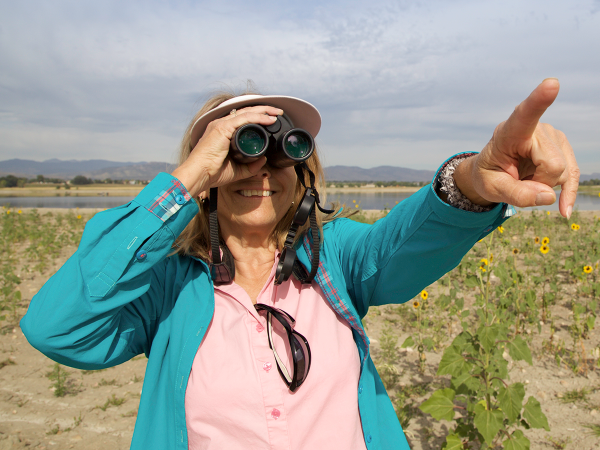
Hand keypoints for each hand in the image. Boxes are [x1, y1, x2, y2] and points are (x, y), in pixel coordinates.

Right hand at [172, 105, 282, 197]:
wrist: (199, 175)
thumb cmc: (212, 173)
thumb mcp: (238, 170)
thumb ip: (251, 166)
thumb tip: (264, 160)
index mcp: (223, 132)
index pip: (243, 119)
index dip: (258, 117)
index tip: (272, 120)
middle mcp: (221, 125)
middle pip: (246, 112)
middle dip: (264, 110)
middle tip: (278, 113)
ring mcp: (220, 124)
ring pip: (246, 113)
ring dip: (264, 111)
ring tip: (277, 113)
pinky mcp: (221, 128)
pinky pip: (243, 119)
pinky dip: (257, 117)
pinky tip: (268, 119)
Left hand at [453, 79, 579, 218]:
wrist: (492, 172)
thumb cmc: (489, 175)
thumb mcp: (491, 189)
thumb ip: (515, 194)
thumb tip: (548, 196)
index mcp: (509, 132)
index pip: (525, 114)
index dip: (539, 101)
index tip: (551, 84)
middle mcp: (535, 128)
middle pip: (552, 165)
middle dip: (538, 183)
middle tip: (517, 180)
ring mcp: (553, 136)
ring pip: (563, 172)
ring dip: (544, 185)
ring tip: (525, 178)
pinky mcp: (563, 147)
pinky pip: (572, 175)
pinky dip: (567, 193)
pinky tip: (563, 209)